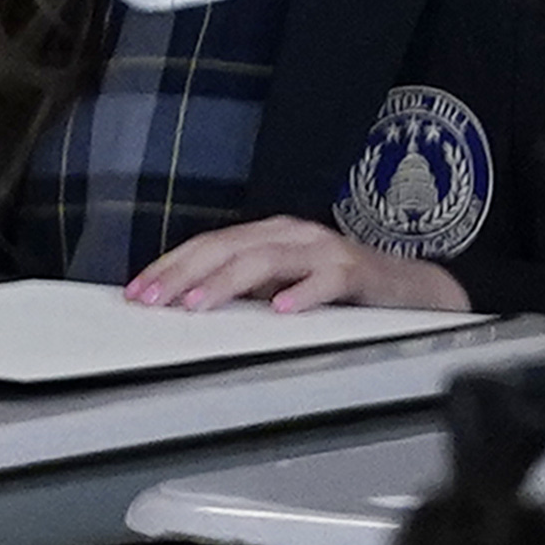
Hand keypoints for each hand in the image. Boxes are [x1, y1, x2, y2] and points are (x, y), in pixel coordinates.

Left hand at [125, 215, 470, 315]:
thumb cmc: (335, 286)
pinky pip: (325, 280)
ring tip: (197, 304)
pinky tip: (281, 309)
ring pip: (265, 259)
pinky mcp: (355, 270)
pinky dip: (301, 293)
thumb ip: (239, 291)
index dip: (169, 266)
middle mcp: (290, 235)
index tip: (136, 292)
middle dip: (183, 273)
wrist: (408, 289)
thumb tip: (181, 305)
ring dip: (226, 282)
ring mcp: (322, 249)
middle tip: (153, 299)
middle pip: (226, 247)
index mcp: (266, 236)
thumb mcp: (277, 286)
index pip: (206, 246)